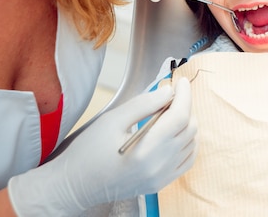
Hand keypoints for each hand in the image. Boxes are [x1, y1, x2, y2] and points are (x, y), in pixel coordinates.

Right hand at [8, 78, 196, 215]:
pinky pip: (188, 159)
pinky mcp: (161, 183)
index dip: (184, 95)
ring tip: (170, 111)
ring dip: (187, 122)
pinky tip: (176, 132)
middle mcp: (159, 166)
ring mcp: (162, 177)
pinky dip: (188, 142)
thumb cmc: (88, 152)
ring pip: (192, 142)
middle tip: (172, 95)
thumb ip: (144, 103)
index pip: (180, 117)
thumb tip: (169, 91)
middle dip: (185, 106)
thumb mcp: (113, 120)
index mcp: (146, 150)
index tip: (180, 82)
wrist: (75, 186)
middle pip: (189, 128)